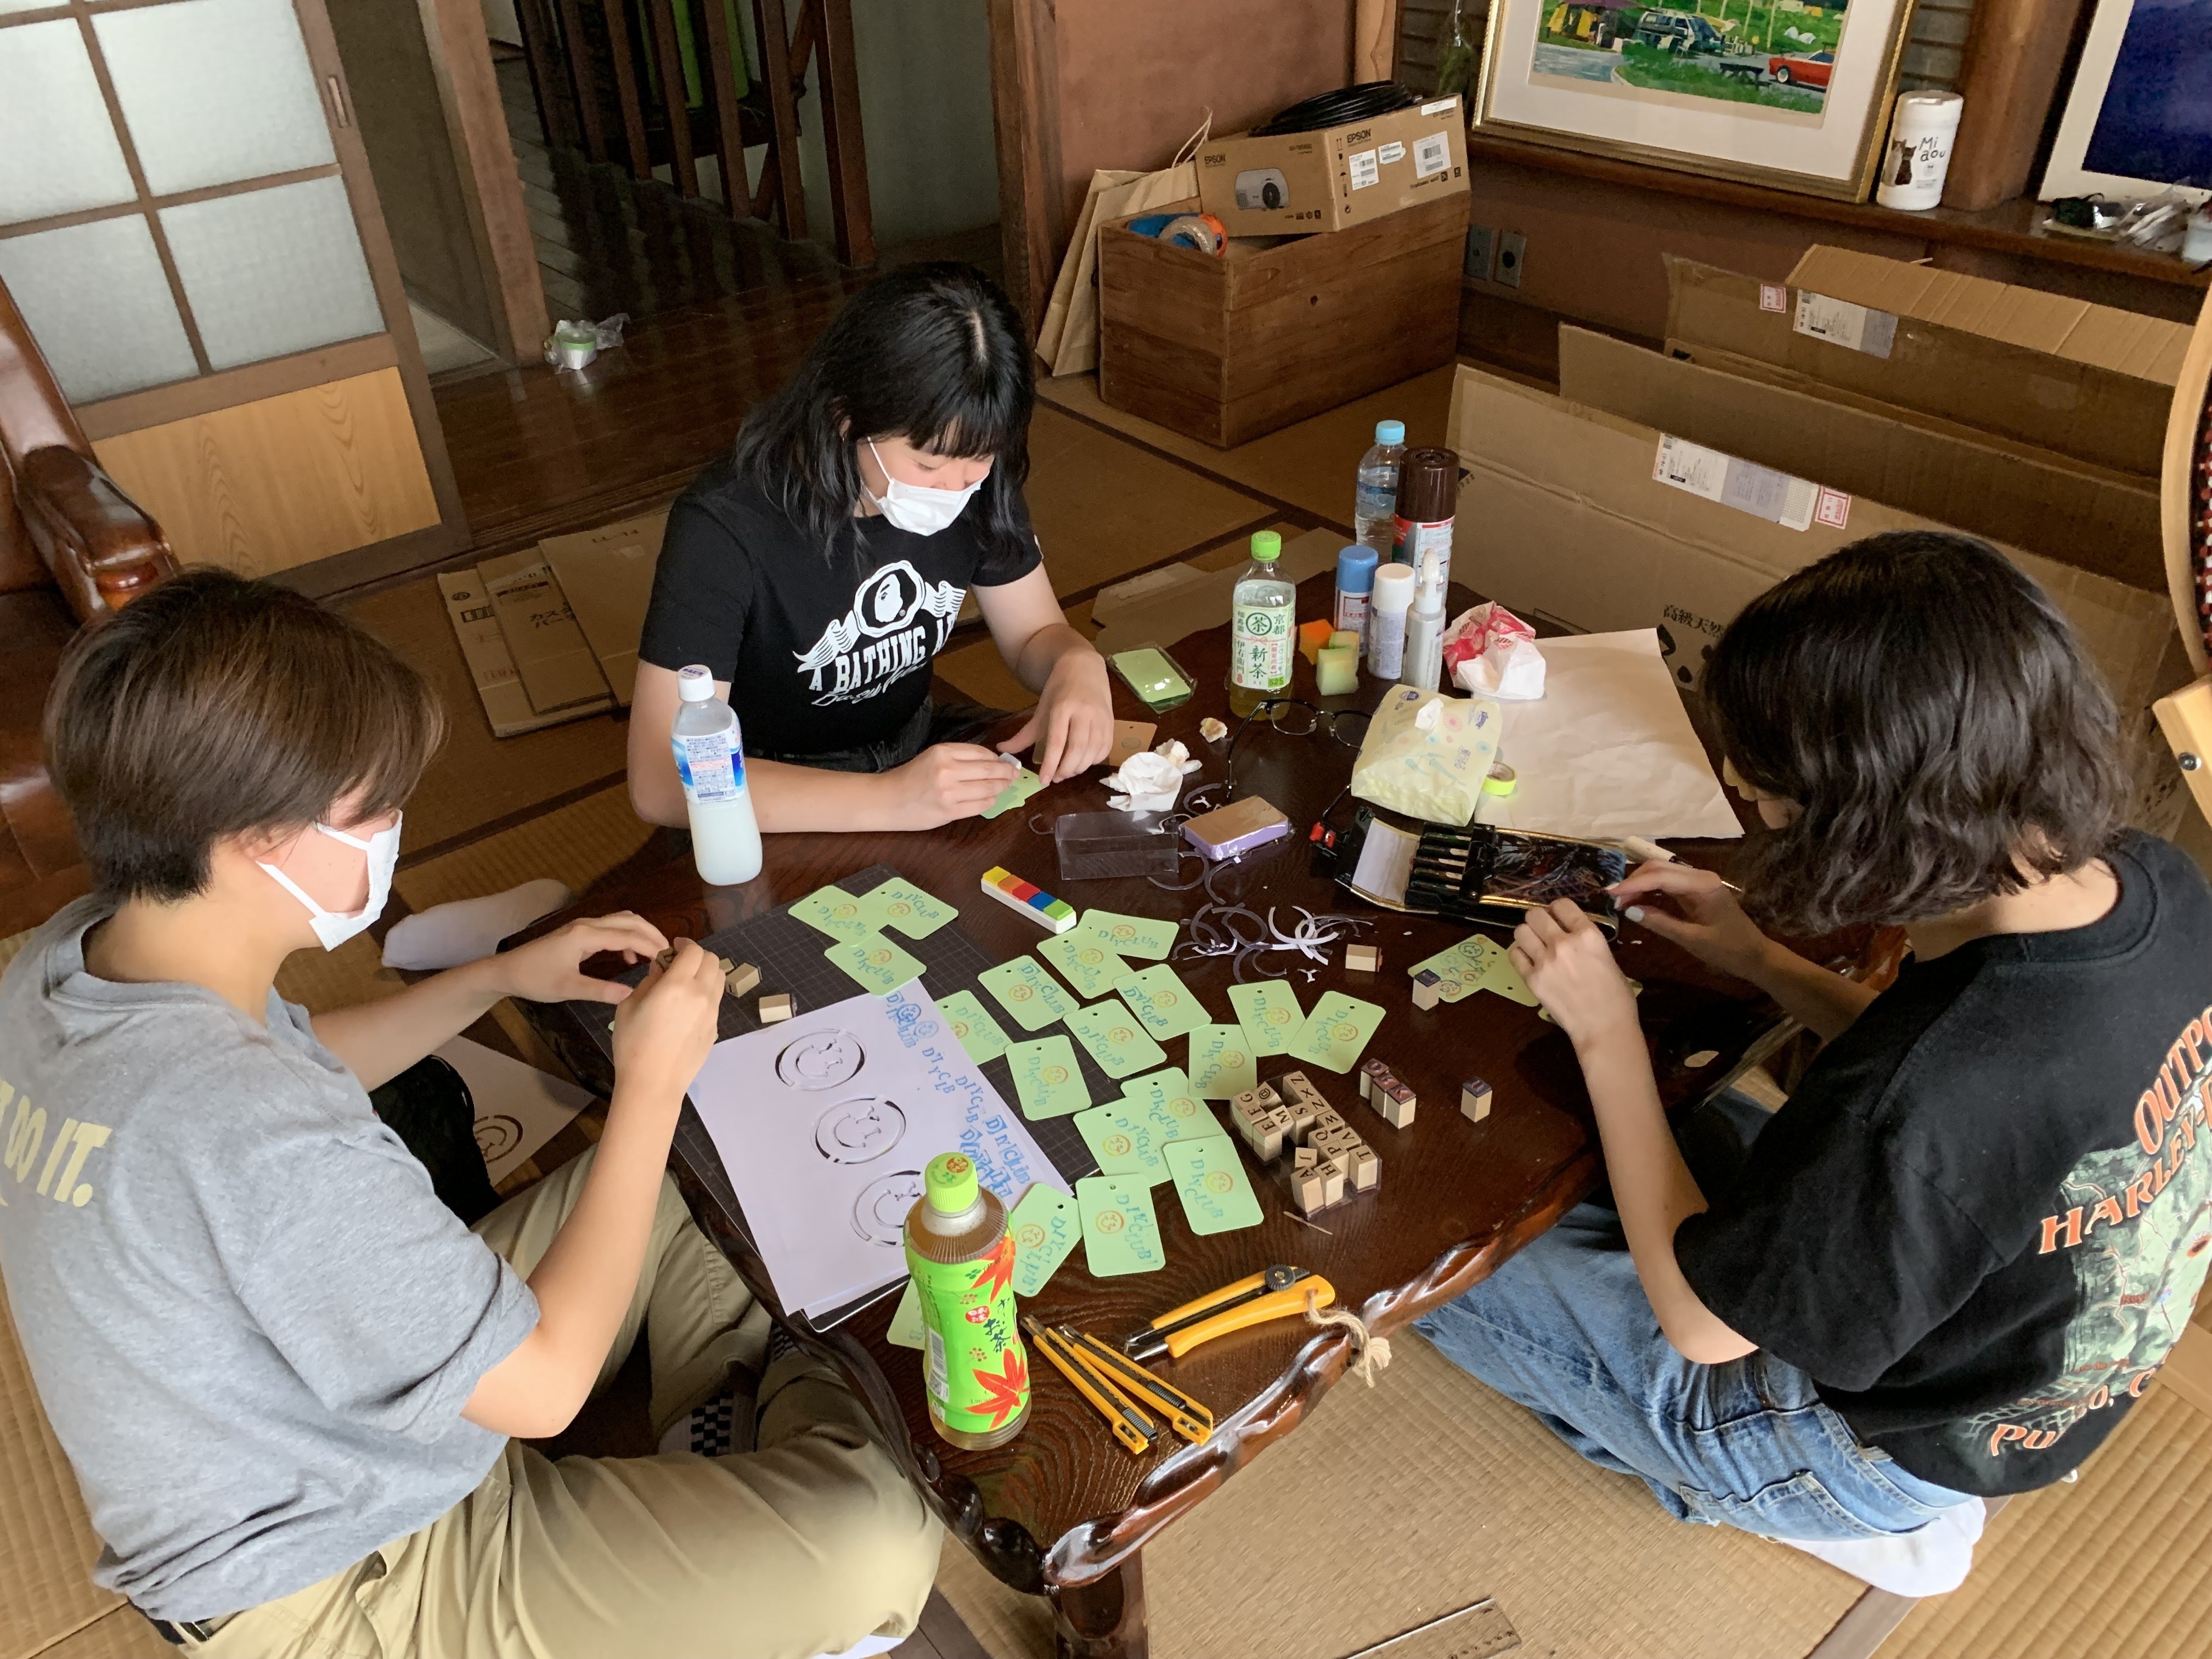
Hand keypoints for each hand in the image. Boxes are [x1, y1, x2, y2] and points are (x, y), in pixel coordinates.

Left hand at [493, 912, 668, 1004]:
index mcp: (586, 936)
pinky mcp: (580, 932)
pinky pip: (612, 927)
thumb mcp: (568, 988)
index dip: (651, 946)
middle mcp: (587, 925)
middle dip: (652, 934)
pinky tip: (629, 956)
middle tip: (670, 954)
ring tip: (655, 954)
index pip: (628, 935)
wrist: (507, 971)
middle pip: (630, 920)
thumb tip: (631, 995)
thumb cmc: (535, 979)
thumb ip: (600, 991)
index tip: (669, 960)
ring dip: (641, 933)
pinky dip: (628, 936)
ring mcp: (583, 926)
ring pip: (622, 921)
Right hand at [610, 939, 723, 1104]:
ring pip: (719, 979)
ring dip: (706, 972)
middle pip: (712, 961)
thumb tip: (662, 967)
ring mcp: (711, 1012)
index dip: (685, 944)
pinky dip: (706, 993)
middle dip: (697, 956)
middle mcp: (700, 994)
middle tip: (680, 963)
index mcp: (677, 985)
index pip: (693, 951)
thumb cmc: (633, 1044)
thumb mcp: (630, 1005)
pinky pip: (716, 1000)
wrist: (653, 1083)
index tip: (674, 947)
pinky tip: (688, 1005)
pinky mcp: (715, 1028)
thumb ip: (649, 981)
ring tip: (687, 981)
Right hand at [885, 743, 1018, 826]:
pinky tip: (990, 799)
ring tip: (1005, 787)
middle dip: (1006, 773)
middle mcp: (947, 770)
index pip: (981, 753)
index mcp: (943, 752)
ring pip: (989, 788)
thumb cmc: (910, 778)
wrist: (887, 800)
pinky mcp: (949, 812)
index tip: (1004, 762)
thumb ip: (959, 758)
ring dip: (1001, 788)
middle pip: (989, 770)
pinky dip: (990, 802)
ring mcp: (949, 792)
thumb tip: (992, 761)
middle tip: (1014, 775)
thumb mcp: (932, 757)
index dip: (997, 759)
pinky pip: (980, 806)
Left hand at [998, 650, 1112, 784]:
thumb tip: (1002, 750)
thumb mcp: (1041, 709)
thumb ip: (1024, 734)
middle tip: (1056, 778)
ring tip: (1067, 772)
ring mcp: (1100, 717)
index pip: (1057, 741)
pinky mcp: (1111, 722)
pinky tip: (1082, 762)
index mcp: (1063, 707)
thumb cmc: (1059, 690)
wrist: (1084, 667)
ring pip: (1092, 751)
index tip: (1044, 780)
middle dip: (1066, 769)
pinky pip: (1104, 749)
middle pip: (1077, 749)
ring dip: (1079, 768)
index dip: (1051, 763)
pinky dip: (1093, 761)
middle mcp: (1084, 712)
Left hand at [1511, 899, 1640, 1051]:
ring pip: (1520, 931)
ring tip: (1535, 945)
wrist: (1604, 1028)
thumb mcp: (1608, 958)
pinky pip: (1514, 955)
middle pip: (1535, 914)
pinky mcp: (1532, 979)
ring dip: (1527, 935)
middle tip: (1544, 930)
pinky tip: (1530, 961)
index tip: (1559, 917)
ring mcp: (1545, 961)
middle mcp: (1563, 942)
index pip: (1562, 904)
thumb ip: (1587, 942)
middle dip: (1539, 920)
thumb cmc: (1616, 997)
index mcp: (1588, 934)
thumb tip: (1572, 934)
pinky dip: (1520, 954)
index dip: (1558, 910)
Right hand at [1610, 861, 1773, 980]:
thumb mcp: (1692, 940)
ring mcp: (1698, 882)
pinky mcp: (1695, 891)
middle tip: (1612, 900)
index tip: (1610, 895)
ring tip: (1621, 902)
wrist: (1756, 956)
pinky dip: (1650, 890)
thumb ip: (1661, 923)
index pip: (1660, 877)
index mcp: (1702, 884)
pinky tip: (1637, 902)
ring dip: (1639, 885)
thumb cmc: (1729, 950)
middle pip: (1658, 868)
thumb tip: (1630, 911)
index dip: (1633, 885)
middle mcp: (1700, 876)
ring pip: (1661, 873)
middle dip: (1633, 881)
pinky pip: (1668, 884)